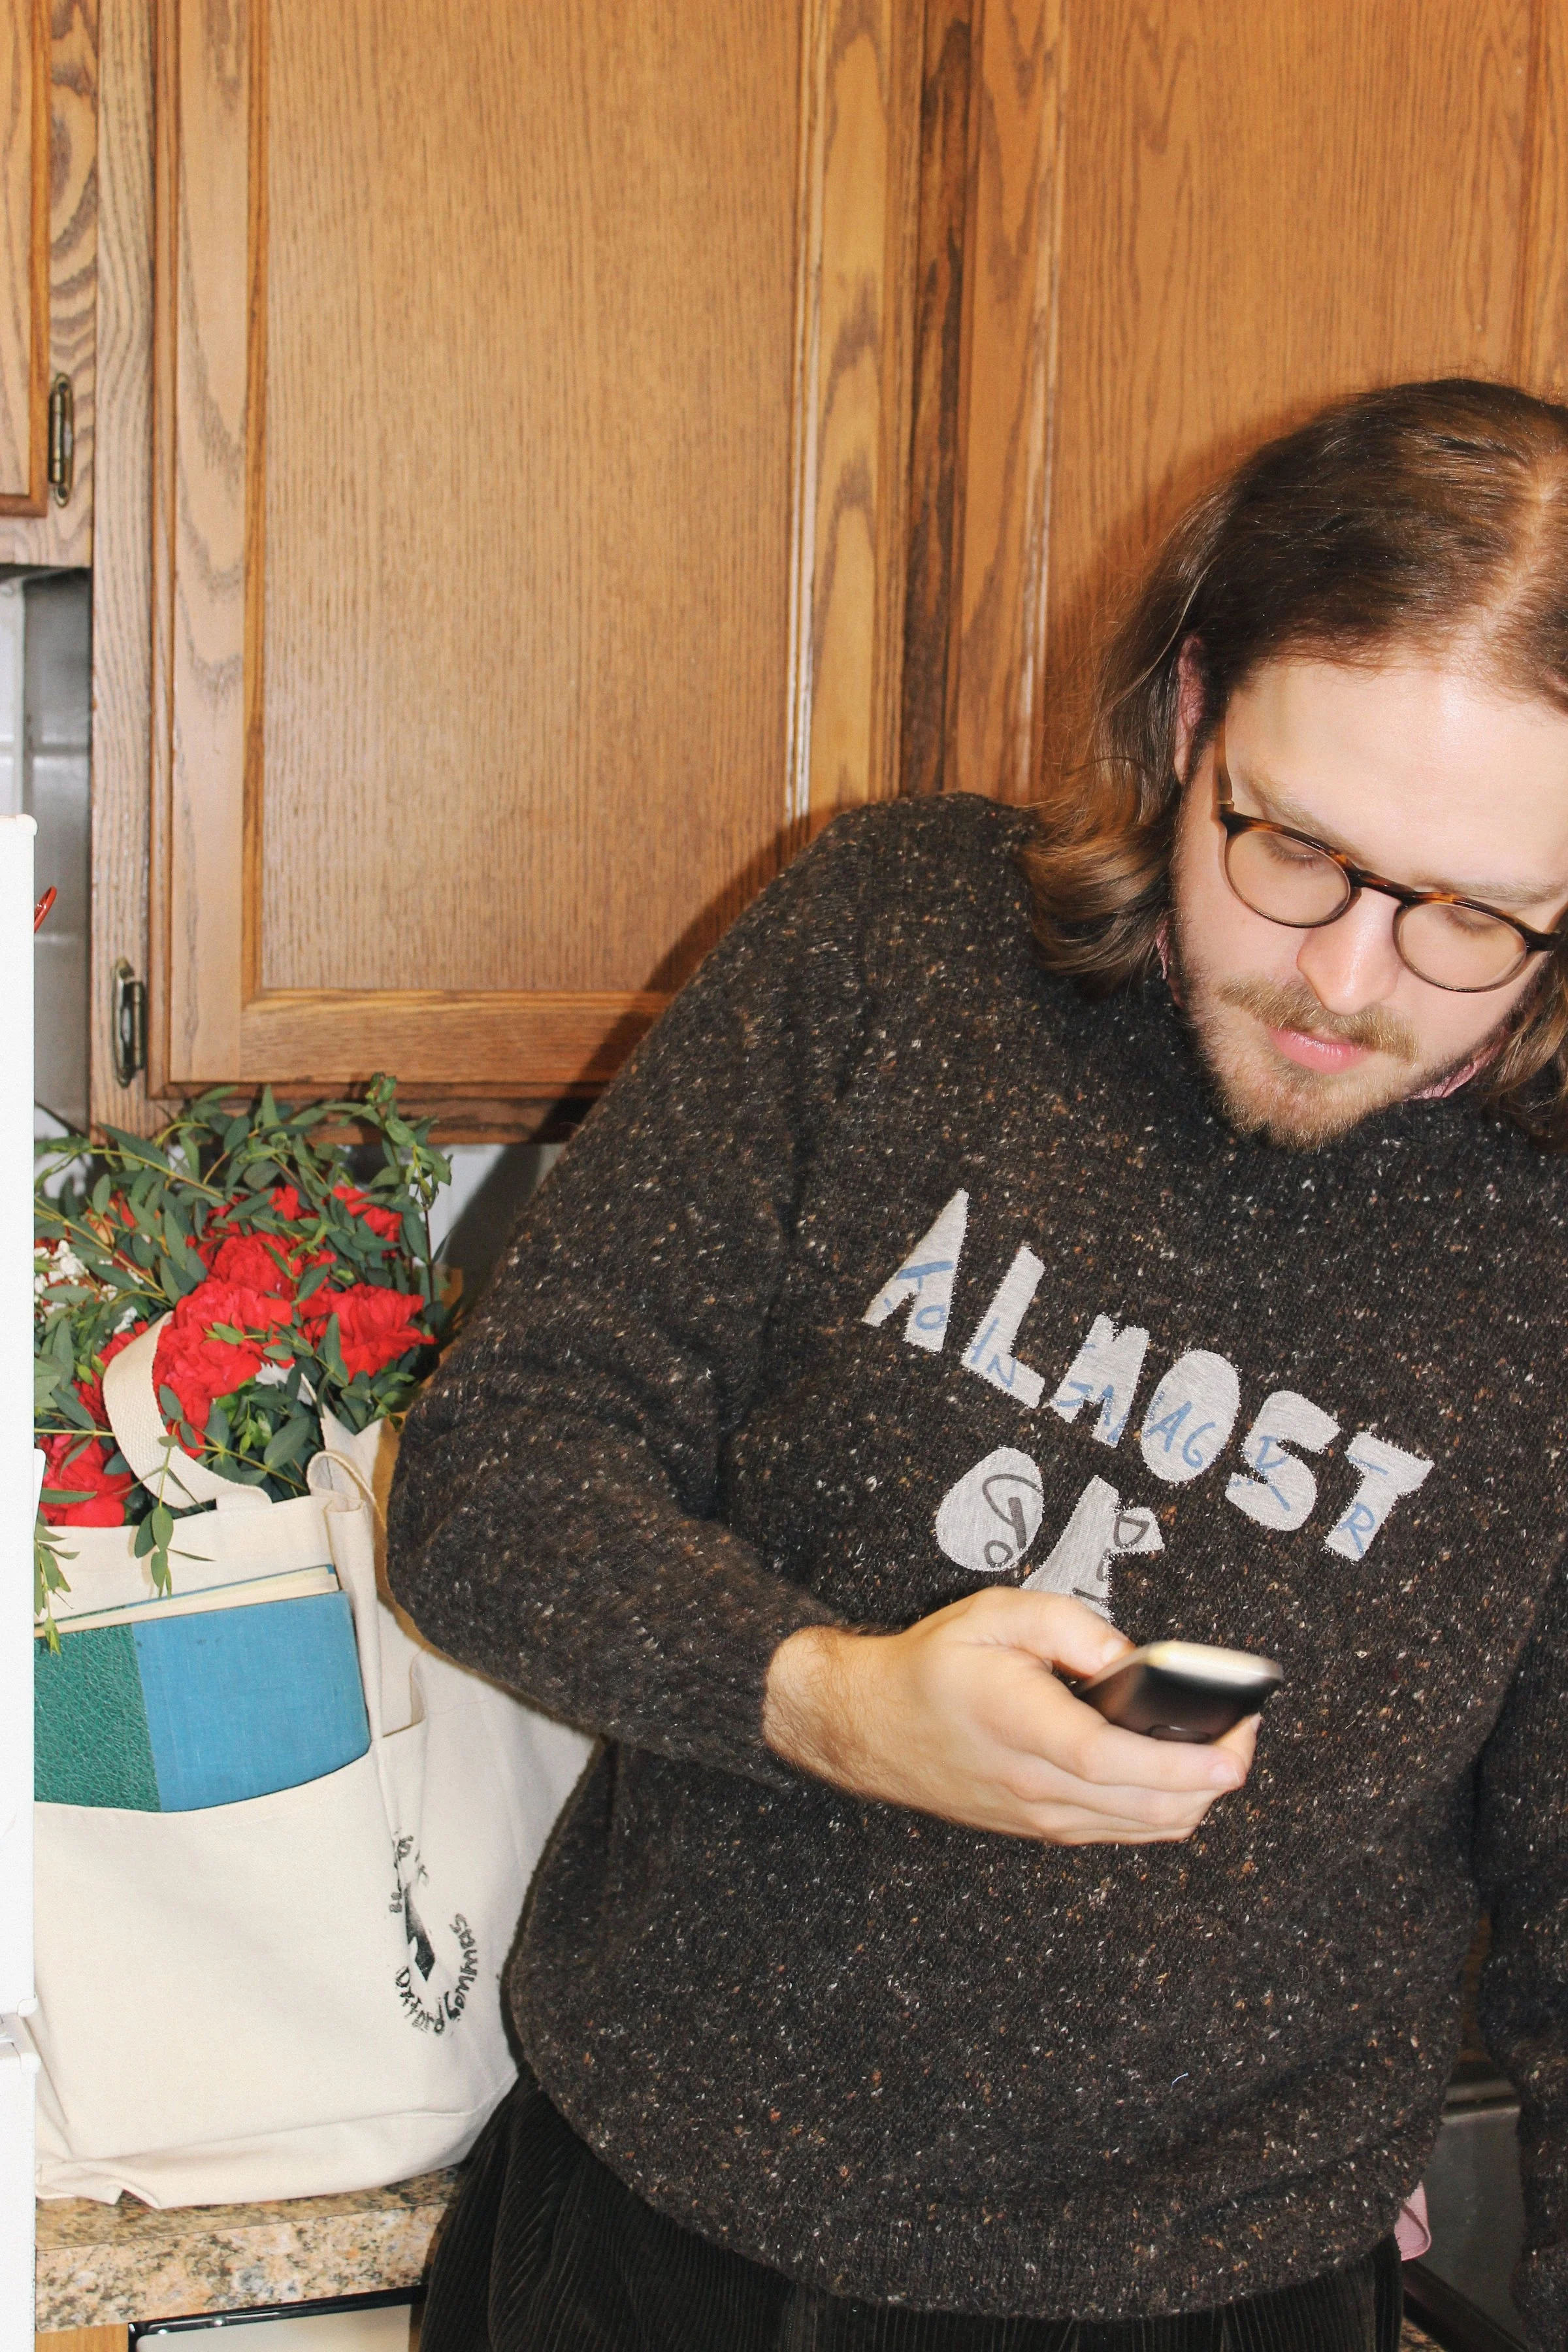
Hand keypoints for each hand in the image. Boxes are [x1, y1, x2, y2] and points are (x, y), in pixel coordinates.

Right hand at [763, 1588, 1257, 1844]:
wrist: (870, 1726)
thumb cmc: (933, 1666)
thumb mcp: (995, 1614)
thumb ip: (1069, 1627)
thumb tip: (1130, 1660)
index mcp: (1022, 1726)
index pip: (1114, 1760)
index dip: (1182, 1763)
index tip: (1234, 1753)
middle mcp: (1035, 1785)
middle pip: (1148, 1807)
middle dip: (1213, 1777)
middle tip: (1242, 1732)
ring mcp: (1040, 1816)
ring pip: (1144, 1828)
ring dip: (1195, 1796)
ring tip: (1217, 1747)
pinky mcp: (1042, 1828)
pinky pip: (1122, 1832)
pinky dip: (1163, 1809)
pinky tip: (1174, 1771)